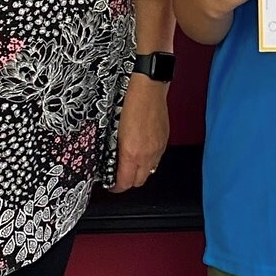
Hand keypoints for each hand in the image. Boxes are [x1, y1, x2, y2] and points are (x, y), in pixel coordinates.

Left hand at [110, 73, 169, 191]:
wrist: (148, 88)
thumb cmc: (129, 102)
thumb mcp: (114, 129)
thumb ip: (114, 149)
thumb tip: (111, 159)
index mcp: (132, 152)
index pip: (125, 183)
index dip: (116, 187)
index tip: (111, 185)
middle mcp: (147, 154)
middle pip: (139, 182)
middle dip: (128, 182)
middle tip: (118, 176)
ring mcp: (158, 148)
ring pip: (149, 171)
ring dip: (139, 172)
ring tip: (130, 164)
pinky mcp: (164, 141)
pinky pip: (157, 159)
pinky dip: (148, 160)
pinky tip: (141, 151)